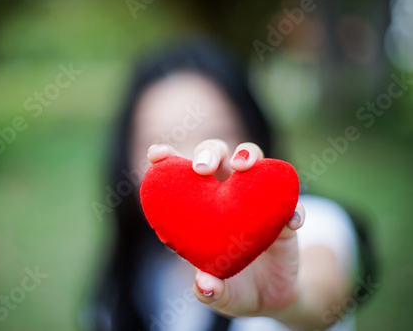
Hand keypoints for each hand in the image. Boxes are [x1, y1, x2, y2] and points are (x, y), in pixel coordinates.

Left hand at [147, 139, 304, 316]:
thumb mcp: (222, 295)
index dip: (166, 160)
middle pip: (217, 156)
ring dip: (248, 155)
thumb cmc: (235, 289)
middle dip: (209, 153)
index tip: (156, 155)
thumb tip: (204, 285)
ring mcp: (256, 201)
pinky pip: (292, 203)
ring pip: (253, 162)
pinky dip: (294, 208)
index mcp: (201, 210)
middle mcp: (227, 196)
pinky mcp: (284, 215)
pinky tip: (292, 222)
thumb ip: (211, 291)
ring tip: (243, 167)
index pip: (180, 177)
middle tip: (203, 168)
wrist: (273, 298)